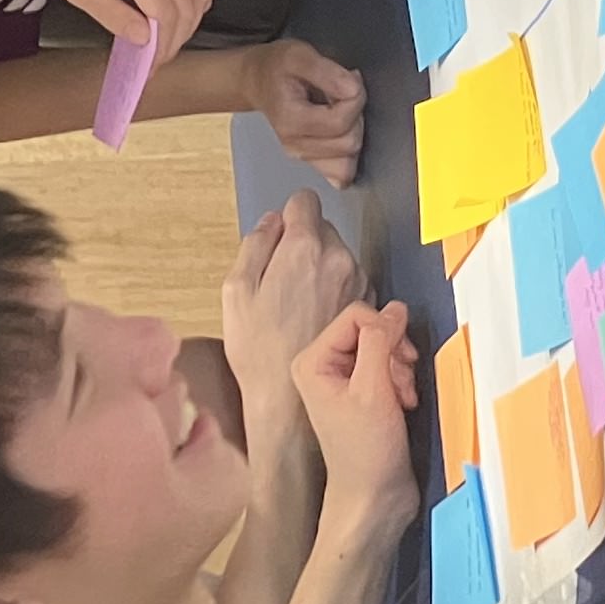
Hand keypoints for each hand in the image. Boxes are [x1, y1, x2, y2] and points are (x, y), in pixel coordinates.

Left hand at [18, 0, 213, 57]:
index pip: (165, 14)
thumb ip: (109, 12)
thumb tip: (143, 38)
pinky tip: (184, 11)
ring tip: (167, 40)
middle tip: (155, 60)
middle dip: (175, 41)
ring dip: (189, 22)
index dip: (162, 47)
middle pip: (187, 7)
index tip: (148, 67)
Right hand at [220, 191, 361, 443]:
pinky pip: (350, 281)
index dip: (287, 216)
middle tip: (282, 281)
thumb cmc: (258, 349)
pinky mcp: (368, 305)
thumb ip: (255, 244)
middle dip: (302, 244)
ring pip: (337, 256)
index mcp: (304, 248)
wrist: (289, 401)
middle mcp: (339, 259)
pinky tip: (315, 318)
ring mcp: (358, 282)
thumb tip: (271, 220)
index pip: (304, 201)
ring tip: (298, 306)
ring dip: (320, 269)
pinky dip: (335, 290)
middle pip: (321, 229)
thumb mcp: (236, 291)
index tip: (278, 238)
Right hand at [242, 40, 367, 185]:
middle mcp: (294, 145)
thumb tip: (353, 91)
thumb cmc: (277, 68)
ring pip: (348, 162)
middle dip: (356, 115)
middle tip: (342, 94)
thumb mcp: (300, 55)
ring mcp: (302, 157)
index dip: (355, 98)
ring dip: (353, 134)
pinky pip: (341, 173)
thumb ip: (329, 72)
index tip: (348, 80)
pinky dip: (348, 154)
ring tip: (338, 111)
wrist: (258, 80)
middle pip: (349, 143)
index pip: (340, 122)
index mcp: (290, 120)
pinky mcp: (311, 163)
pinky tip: (338, 131)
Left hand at [293, 295, 424, 532]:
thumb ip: (381, 340)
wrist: (374, 497)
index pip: (356, 315)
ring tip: (404, 398)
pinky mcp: (362, 392)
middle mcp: (323, 365)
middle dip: (394, 353)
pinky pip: (387, 366)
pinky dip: (401, 380)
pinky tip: (405, 403)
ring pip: (383, 347)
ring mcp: (342, 379)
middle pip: (370, 329)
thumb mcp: (374, 387)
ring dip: (401, 369)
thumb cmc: (367, 450)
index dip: (385, 333)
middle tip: (401, 384)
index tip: (400, 363)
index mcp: (312, 360)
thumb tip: (395, 308)